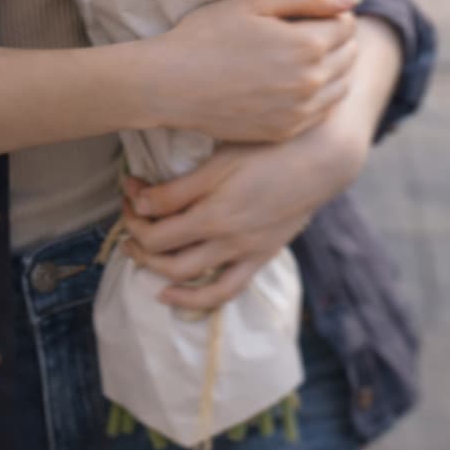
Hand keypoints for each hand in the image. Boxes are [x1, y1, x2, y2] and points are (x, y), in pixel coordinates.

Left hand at [120, 95, 370, 311]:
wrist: (322, 159)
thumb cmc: (269, 149)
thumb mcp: (220, 160)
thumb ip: (179, 188)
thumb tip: (138, 201)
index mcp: (213, 211)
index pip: (155, 225)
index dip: (132, 208)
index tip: (127, 187)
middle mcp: (227, 239)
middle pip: (164, 253)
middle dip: (136, 238)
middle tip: (126, 218)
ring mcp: (244, 252)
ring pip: (188, 277)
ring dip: (155, 268)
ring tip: (137, 253)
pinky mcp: (260, 257)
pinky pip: (224, 290)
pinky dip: (195, 300)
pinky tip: (170, 293)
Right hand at [143, 0, 361, 144]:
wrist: (170, 84)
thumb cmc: (206, 34)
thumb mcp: (253, 1)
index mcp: (308, 46)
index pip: (346, 24)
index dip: (329, 13)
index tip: (303, 12)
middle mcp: (311, 83)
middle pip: (349, 55)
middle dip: (334, 39)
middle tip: (299, 31)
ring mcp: (300, 112)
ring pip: (341, 85)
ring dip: (331, 68)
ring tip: (296, 56)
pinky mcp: (285, 131)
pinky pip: (322, 112)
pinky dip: (318, 95)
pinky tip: (290, 82)